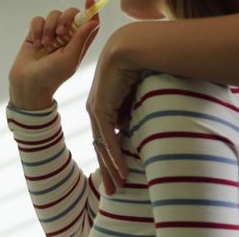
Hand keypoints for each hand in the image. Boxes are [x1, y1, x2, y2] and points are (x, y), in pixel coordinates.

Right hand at [8, 0, 101, 109]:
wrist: (28, 82)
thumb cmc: (52, 75)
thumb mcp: (70, 58)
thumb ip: (81, 39)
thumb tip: (94, 21)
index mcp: (79, 43)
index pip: (89, 23)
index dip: (91, 11)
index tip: (89, 1)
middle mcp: (66, 36)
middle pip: (71, 14)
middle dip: (66, 18)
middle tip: (61, 32)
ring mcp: (50, 33)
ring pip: (53, 15)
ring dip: (49, 27)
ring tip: (45, 44)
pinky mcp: (36, 33)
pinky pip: (38, 20)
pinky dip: (37, 29)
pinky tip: (36, 42)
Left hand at [85, 23, 142, 194]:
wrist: (132, 47)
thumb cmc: (141, 65)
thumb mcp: (138, 93)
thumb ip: (135, 109)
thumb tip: (137, 123)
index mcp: (105, 103)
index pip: (107, 136)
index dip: (113, 156)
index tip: (120, 175)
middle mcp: (97, 107)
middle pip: (102, 144)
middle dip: (108, 169)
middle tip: (113, 190)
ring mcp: (97, 108)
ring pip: (103, 145)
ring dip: (111, 168)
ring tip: (117, 188)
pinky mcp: (101, 108)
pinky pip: (108, 138)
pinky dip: (115, 156)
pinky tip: (121, 172)